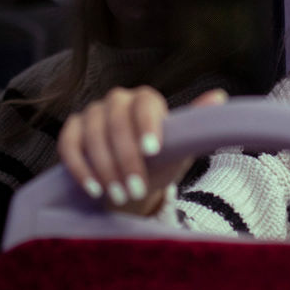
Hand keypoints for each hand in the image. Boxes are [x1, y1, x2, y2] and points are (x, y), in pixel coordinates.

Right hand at [57, 86, 227, 214]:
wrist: (133, 182)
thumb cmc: (161, 162)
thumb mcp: (182, 146)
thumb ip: (196, 122)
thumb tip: (220, 95)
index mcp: (145, 100)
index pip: (144, 105)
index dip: (147, 126)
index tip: (153, 152)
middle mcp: (117, 100)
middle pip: (117, 123)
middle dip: (126, 159)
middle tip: (136, 189)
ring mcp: (91, 114)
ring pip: (92, 135)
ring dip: (105, 168)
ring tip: (119, 195)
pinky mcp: (71, 131)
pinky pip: (69, 145)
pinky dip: (80, 168)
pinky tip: (94, 189)